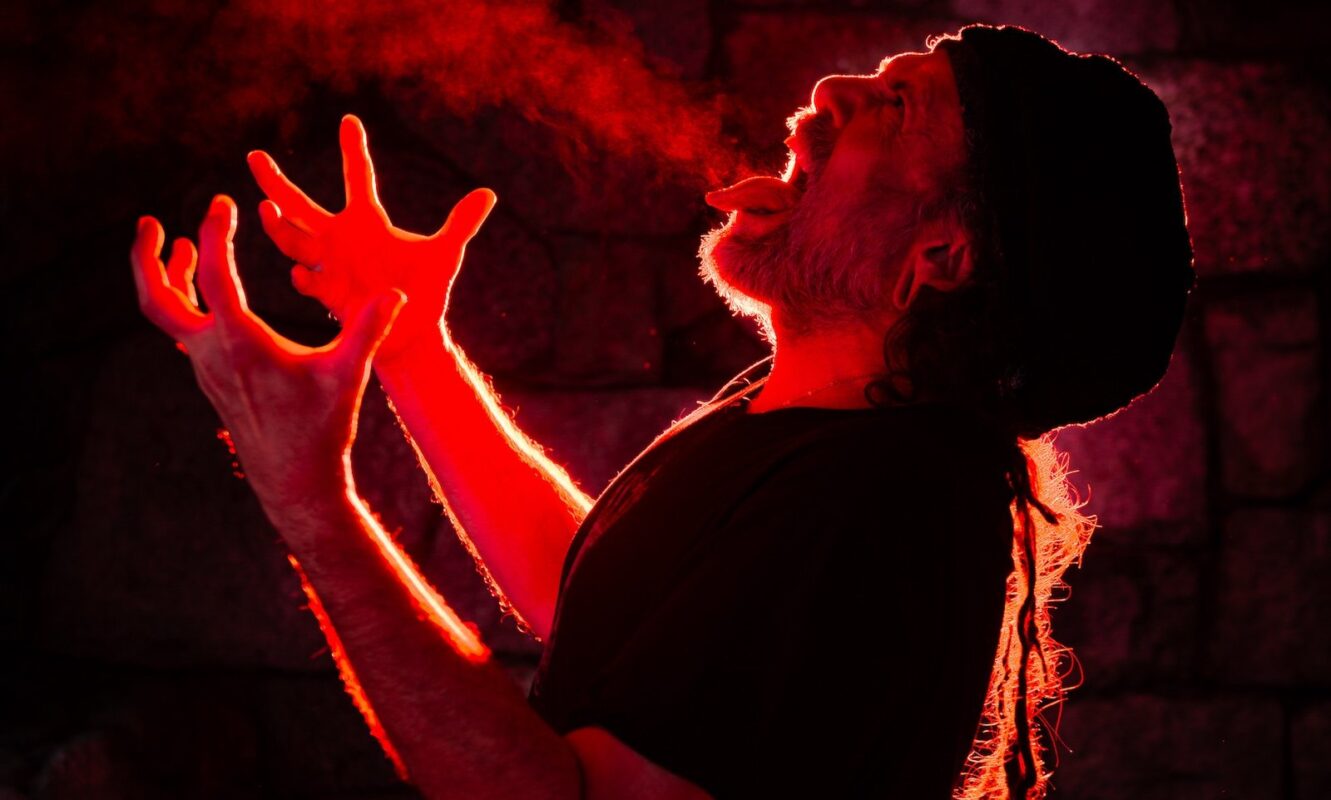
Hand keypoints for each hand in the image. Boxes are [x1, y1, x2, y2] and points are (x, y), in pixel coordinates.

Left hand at [131, 195, 405, 529]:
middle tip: (150, 222)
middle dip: (147, 258)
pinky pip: (185, 332)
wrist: (295, 480)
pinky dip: (187, 303)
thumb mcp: (348, 375)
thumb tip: (397, 293)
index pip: (213, 274)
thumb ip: (369, 330)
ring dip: (166, 278)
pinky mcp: (212, 380)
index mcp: (240, 343)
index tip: (224, 202)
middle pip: (157, 298)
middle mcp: (212, 354)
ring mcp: (206, 369)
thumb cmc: (322, 428)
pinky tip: (208, 294)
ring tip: (177, 246)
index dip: (215, 232)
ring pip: (167, 316)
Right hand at [248, 115, 493, 365]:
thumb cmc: (426, 290)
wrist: (414, 333)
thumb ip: (461, 223)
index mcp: (367, 221)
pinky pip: (309, 282)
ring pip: (291, 240)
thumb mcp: (445, 254)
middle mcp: (340, 239)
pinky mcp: (328, 295)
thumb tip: (488, 193)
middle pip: (300, 204)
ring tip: (266, 208)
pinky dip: (304, 277)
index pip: (357, 177)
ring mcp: (329, 265)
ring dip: (278, 226)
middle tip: (254, 155)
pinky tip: (301, 272)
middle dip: (276, 182)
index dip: (353, 150)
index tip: (350, 120)